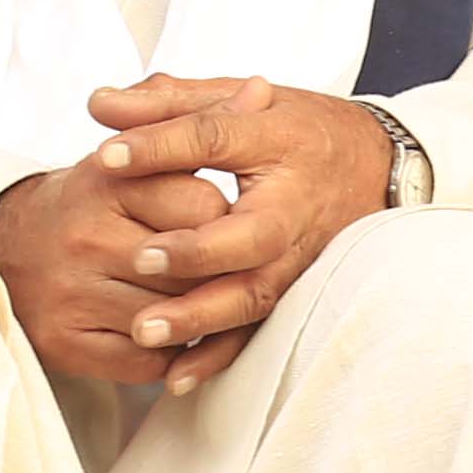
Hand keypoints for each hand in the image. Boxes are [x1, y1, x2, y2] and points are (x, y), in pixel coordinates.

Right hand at [0, 118, 253, 388]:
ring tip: (199, 302)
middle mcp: (85, 236)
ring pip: (170, 319)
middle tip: (222, 270)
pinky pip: (144, 362)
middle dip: (214, 274)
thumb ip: (202, 121)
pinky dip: (168, 355)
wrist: (2, 248)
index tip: (221, 223)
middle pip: (190, 269)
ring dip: (195, 318)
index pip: (201, 208)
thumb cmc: (90, 202)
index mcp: (107, 182)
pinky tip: (170, 334)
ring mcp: (70, 292)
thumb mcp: (138, 153)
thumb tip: (263, 89)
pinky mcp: (64, 342)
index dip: (222, 222)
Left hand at [69, 75, 395, 392]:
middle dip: (196, 251)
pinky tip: (177, 375)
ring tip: (144, 328)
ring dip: (200, 316)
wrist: (373, 164)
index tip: (107, 158)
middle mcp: (293, 206)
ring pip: (254, 295)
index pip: (216, 138)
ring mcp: (298, 256)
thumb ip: (167, 102)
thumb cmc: (294, 128)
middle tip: (141, 257)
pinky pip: (258, 331)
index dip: (162, 145)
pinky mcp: (294, 291)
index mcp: (278, 141)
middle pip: (250, 236)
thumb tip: (99, 104)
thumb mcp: (237, 97)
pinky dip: (219, 355)